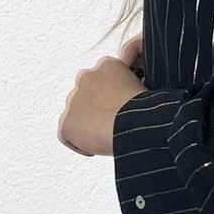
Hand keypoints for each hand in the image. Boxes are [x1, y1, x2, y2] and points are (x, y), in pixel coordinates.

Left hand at [58, 37, 146, 156]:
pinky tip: (94, 149)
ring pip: (75, 114)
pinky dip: (78, 143)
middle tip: (111, 123)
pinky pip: (66, 135)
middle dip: (95, 108)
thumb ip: (129, 84)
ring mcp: (73, 99)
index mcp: (106, 64)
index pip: (101, 79)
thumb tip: (129, 98)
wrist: (136, 123)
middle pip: (86, 95)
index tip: (119, 108)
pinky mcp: (66, 122)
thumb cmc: (147, 108)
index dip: (109, 96)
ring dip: (86, 124)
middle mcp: (86, 77)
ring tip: (104, 137)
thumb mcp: (145, 84)